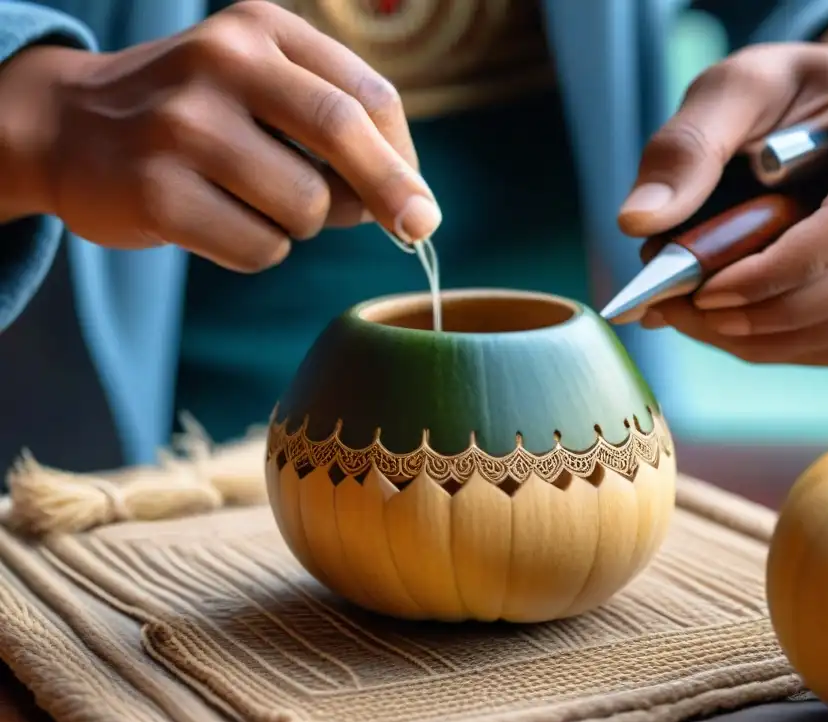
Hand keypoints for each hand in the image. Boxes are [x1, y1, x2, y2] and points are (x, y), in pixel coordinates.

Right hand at [0, 0, 439, 271]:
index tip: (419, 203)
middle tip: (418, 232)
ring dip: (300, 226)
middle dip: (394, 193)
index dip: (405, 159)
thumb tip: (412, 205)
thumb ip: (334, 126)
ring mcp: (183, 123)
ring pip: (305, 207)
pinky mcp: (156, 189)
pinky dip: (258, 250)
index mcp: (261, 28)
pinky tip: (217, 221)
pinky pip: (260, 248)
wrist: (70, 127)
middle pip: (344, 132)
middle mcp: (222, 61)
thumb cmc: (194, 118)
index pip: (368, 95)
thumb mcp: (260, 86)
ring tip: (253, 202)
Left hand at [617, 12, 827, 366]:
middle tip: (681, 309)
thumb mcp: (734, 88)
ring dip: (762, 338)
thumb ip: (686, 146)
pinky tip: (725, 323)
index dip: (786, 266)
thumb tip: (638, 223)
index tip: (709, 287)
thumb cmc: (795, 94)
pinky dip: (777, 345)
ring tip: (688, 315)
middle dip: (765, 311)